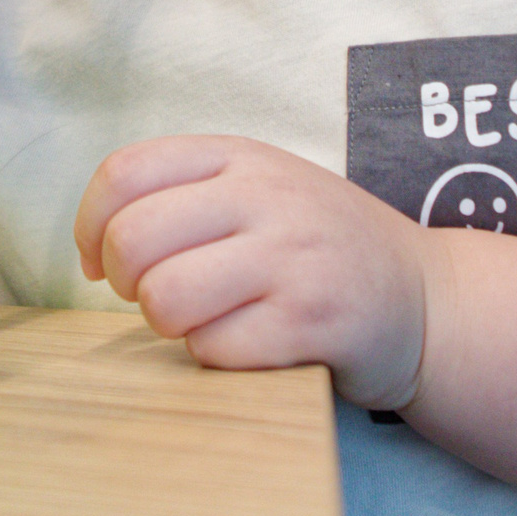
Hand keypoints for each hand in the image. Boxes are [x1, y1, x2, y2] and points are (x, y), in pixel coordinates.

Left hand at [75, 136, 432, 408]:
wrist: (426, 299)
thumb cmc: (321, 247)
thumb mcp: (261, 189)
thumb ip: (182, 195)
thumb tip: (93, 250)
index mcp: (241, 157)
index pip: (125, 173)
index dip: (89, 226)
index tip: (99, 261)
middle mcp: (268, 197)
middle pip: (132, 239)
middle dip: (124, 283)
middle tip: (155, 296)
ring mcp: (292, 258)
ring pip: (164, 298)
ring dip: (170, 325)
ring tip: (206, 318)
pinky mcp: (311, 322)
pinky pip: (215, 349)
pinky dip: (218, 357)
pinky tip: (252, 343)